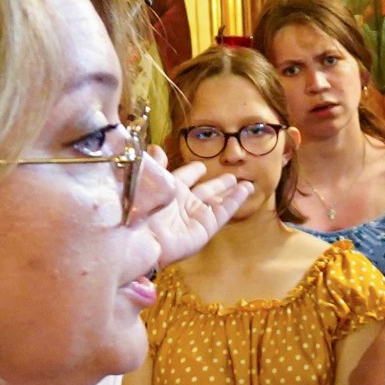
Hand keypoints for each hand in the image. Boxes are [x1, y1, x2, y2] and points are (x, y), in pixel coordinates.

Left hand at [146, 146, 252, 269]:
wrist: (138, 237)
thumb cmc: (138, 206)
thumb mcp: (145, 179)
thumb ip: (155, 164)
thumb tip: (156, 147)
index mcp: (168, 189)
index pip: (185, 177)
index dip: (193, 171)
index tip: (201, 166)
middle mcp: (183, 203)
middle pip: (205, 190)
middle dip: (218, 184)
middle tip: (231, 177)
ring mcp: (195, 216)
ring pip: (218, 201)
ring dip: (232, 192)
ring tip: (246, 184)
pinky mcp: (205, 228)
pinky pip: (223, 212)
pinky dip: (236, 200)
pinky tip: (246, 189)